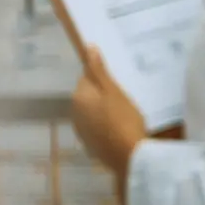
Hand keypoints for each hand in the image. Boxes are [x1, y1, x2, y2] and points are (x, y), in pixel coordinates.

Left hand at [69, 48, 147, 176]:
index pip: (87, 77)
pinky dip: (106, 126)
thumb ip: (99, 70)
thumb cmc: (124, 119)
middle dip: (103, 94)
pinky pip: (97, 128)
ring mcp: (82, 131)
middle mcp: (75, 113)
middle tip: (126, 97)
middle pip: (89, 96)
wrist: (130, 156)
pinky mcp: (91, 145)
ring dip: (104, 110)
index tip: (121, 81)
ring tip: (126, 114)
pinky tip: (121, 129)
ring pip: (93, 112)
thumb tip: (89, 48)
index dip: (104, 78)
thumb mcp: (114, 91)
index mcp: (79, 97)